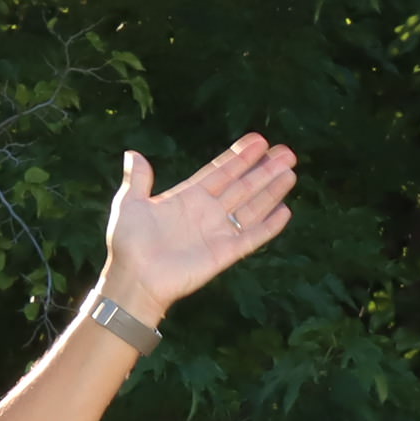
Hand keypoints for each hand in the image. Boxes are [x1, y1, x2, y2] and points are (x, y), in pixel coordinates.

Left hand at [98, 135, 298, 317]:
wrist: (134, 279)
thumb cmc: (128, 244)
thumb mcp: (130, 204)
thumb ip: (138, 180)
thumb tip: (133, 154)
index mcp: (187, 197)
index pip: (220, 172)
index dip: (240, 157)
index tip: (260, 141)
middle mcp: (207, 213)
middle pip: (242, 186)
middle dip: (264, 169)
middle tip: (287, 153)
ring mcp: (218, 233)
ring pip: (251, 207)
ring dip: (271, 190)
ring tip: (290, 172)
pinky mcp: (225, 254)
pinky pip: (252, 237)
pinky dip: (269, 225)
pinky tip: (285, 210)